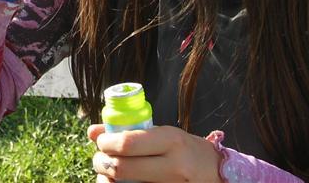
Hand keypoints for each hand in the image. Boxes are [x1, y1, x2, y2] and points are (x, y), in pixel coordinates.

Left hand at [88, 124, 223, 182]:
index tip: (101, 141)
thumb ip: (130, 132)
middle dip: (102, 161)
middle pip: (122, 167)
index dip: (107, 143)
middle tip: (99, 158)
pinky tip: (120, 181)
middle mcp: (173, 166)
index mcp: (171, 141)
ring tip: (107, 171)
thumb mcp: (163, 133)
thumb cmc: (186, 150)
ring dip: (107, 177)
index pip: (128, 143)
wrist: (216, 174)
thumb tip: (92, 132)